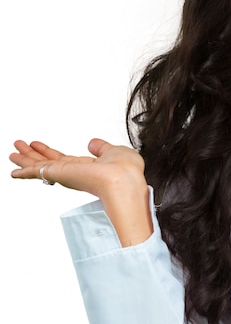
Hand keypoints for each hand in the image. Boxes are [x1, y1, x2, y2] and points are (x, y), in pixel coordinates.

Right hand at [10, 139, 152, 245]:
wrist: (123, 180)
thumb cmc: (126, 169)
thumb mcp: (115, 151)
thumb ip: (102, 148)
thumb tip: (92, 143)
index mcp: (88, 167)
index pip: (64, 160)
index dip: (49, 152)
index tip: (38, 145)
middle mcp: (75, 173)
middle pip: (48, 162)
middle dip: (33, 155)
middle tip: (18, 147)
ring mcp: (66, 174)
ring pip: (40, 166)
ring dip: (25, 158)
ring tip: (12, 152)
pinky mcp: (59, 175)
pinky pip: (37, 172)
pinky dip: (24, 171)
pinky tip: (14, 170)